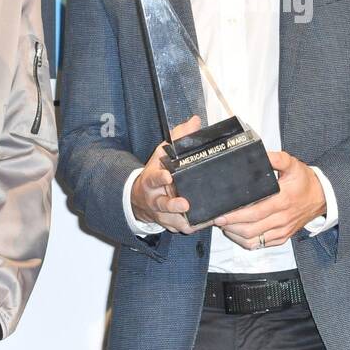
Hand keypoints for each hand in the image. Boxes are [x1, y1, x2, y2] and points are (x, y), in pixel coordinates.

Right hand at [130, 115, 209, 233]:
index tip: (168, 176)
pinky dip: (195, 226)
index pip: (153, 178)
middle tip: (185, 204)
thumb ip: (178, 138)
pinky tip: (208, 222)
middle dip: (173, 205)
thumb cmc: (157, 172)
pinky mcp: (171, 224)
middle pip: (162, 204)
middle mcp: (155, 199)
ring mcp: (163, 214)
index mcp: (152, 180)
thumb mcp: (163, 153)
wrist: (141, 198)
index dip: (160, 178)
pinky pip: (182, 228)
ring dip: (185, 221)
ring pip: (173, 221)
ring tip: (201, 219)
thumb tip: (195, 121)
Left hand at [212, 151, 326, 250]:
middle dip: (230, 226)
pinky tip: (237, 233)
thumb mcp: (293, 164)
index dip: (236, 216)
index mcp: (283, 200)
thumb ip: (277, 158)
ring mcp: (282, 230)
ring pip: (253, 240)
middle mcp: (282, 219)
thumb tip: (260, 154)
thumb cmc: (304, 181)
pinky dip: (245, 241)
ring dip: (236, 235)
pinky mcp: (282, 237)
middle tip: (217, 219)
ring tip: (225, 226)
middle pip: (251, 228)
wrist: (321, 197)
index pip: (255, 212)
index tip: (221, 214)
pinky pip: (260, 245)